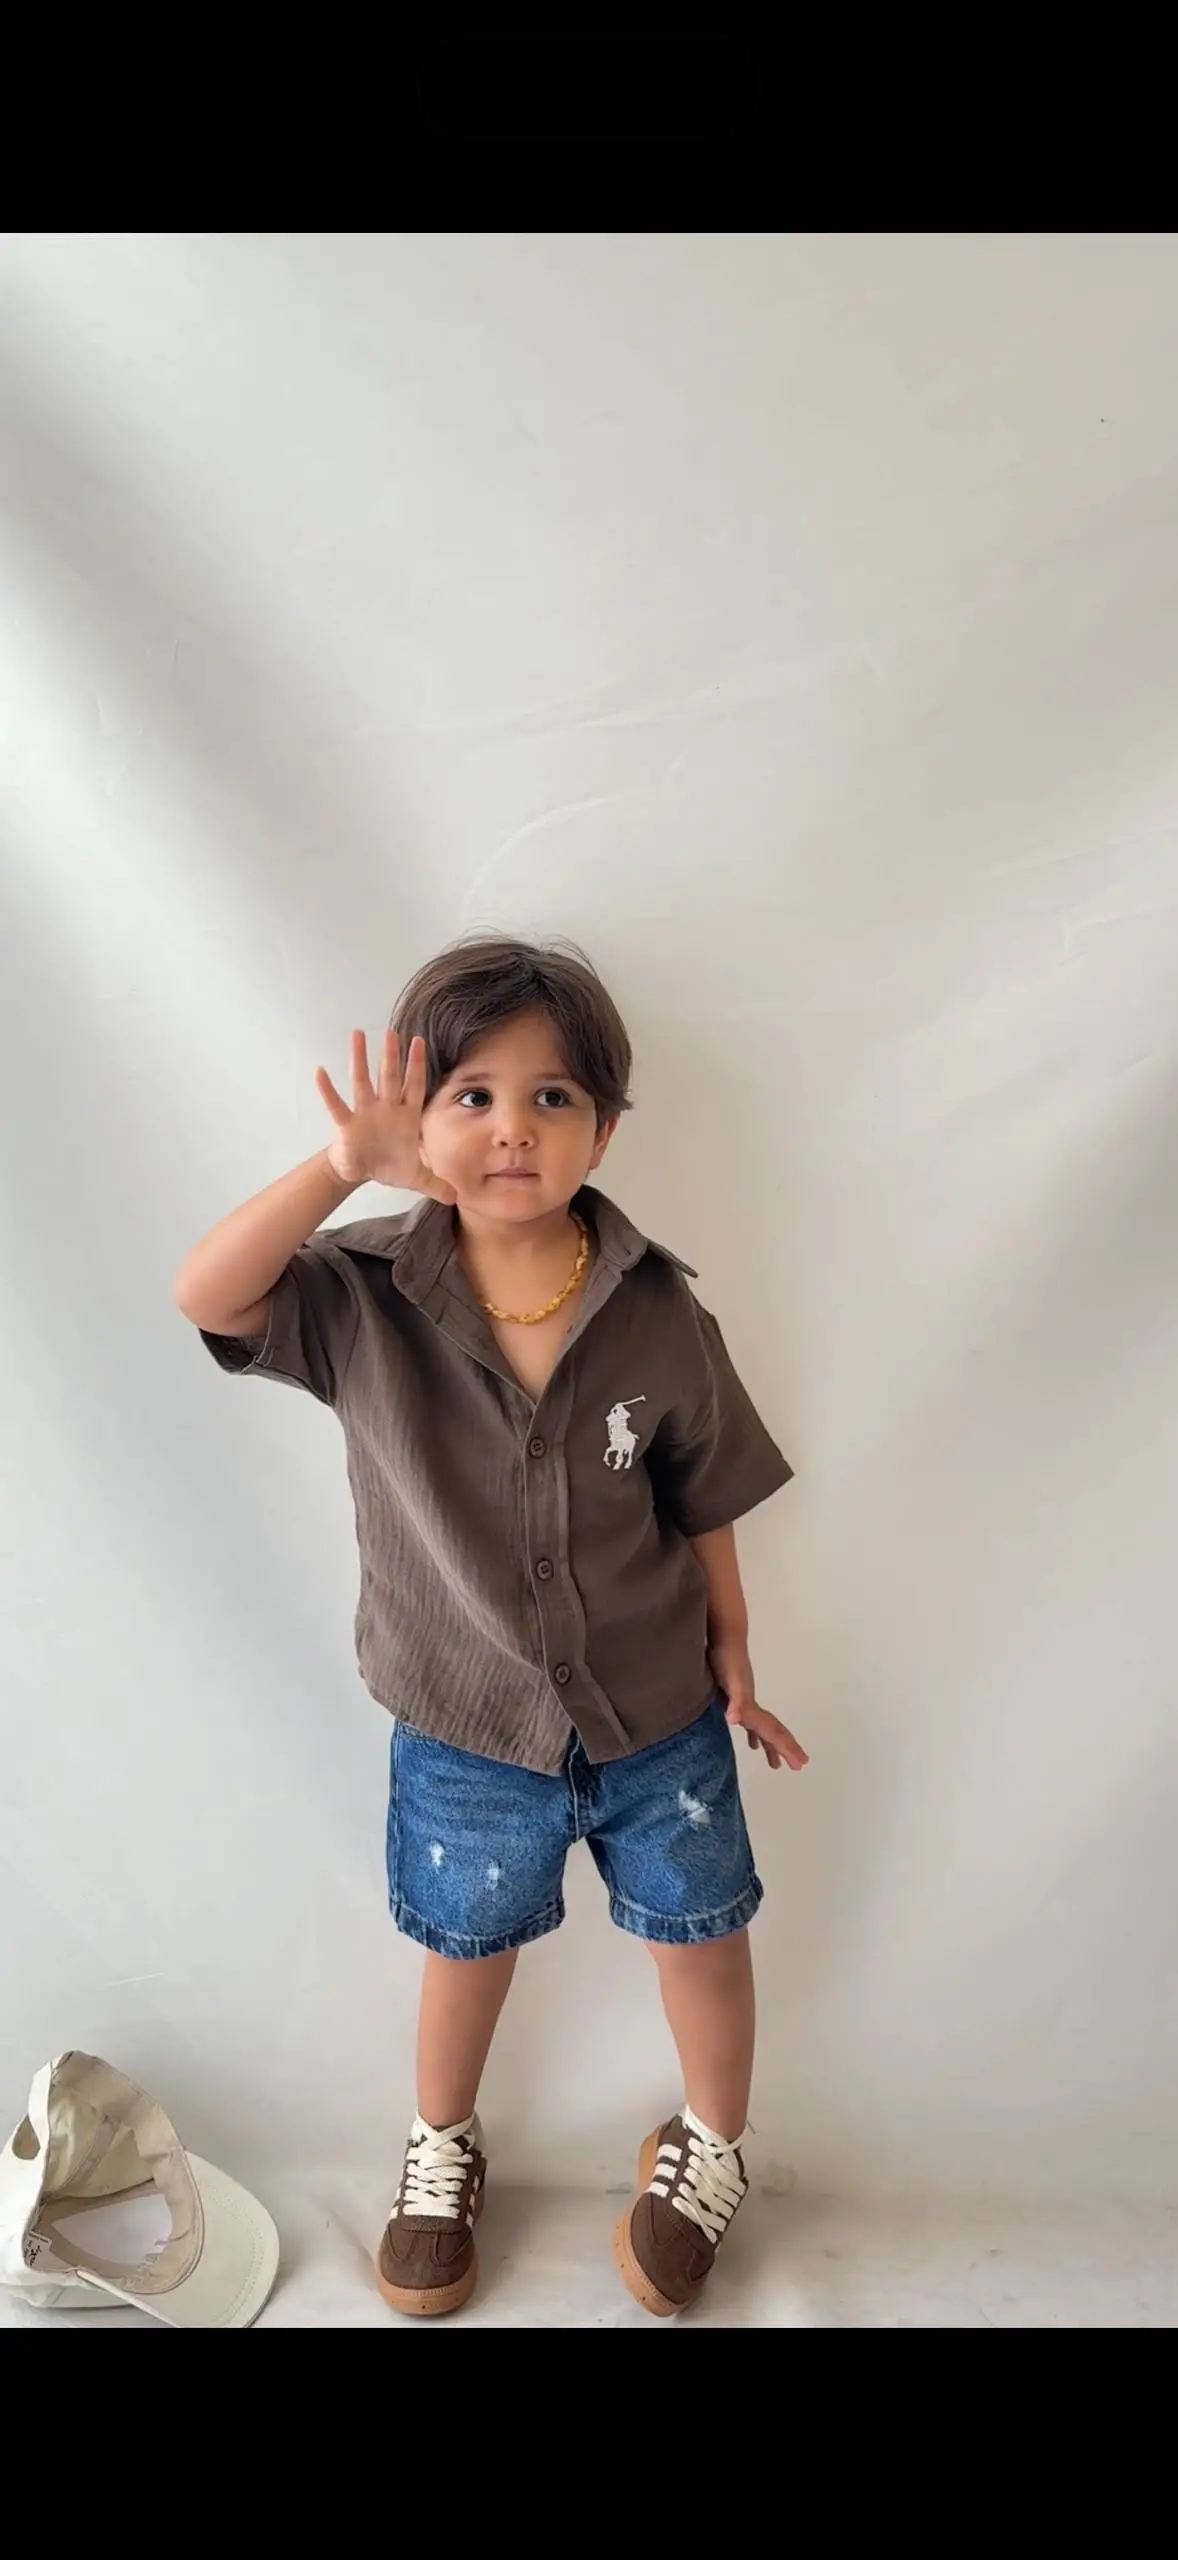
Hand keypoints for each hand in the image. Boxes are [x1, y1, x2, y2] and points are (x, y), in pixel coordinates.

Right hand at [316, 1030, 456, 1202]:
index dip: (417, 1066)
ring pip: (362, 1082)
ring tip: (357, 1034)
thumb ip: (436, 1183)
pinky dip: (327, 1090)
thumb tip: (455, 1197)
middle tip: (392, 1030)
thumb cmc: (389, 1165)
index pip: (414, 1087)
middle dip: (391, 1056)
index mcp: (405, 1117)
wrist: (362, 1172)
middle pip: (389, 1078)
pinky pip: (336, 1105)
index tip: (420, 1041)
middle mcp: (385, 1108)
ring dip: (360, 1060)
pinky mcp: (346, 1125)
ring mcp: (364, 1114)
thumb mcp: (416, 1177)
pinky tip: (320, 1072)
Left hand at [709, 1635, 808, 1773]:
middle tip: (799, 1766)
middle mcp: (752, 1704)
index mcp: (751, 1705)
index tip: (801, 1764)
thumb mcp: (730, 1681)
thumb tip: (735, 1720)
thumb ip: (736, 1700)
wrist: (725, 1634)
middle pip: (773, 1730)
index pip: (772, 1731)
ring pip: (762, 1727)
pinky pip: (749, 1719)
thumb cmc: (725, 1658)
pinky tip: (750, 1738)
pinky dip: (752, 1732)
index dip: (785, 1747)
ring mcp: (745, 1698)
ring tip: (775, 1763)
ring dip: (770, 1744)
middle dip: (785, 1748)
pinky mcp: (735, 1693)